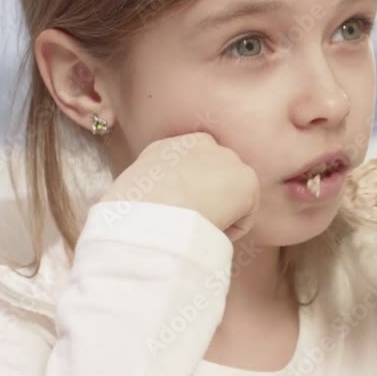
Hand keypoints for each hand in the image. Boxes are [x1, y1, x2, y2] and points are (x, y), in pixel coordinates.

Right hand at [98, 132, 259, 240]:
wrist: (151, 216)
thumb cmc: (129, 215)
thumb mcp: (132, 192)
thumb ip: (153, 189)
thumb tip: (160, 208)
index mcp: (166, 147)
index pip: (188, 169)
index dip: (187, 196)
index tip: (178, 215)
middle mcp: (199, 144)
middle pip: (214, 179)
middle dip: (209, 200)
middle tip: (191, 225)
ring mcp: (226, 158)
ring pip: (230, 198)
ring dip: (220, 215)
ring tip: (197, 228)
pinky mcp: (247, 180)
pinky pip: (244, 218)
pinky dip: (231, 231)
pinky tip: (209, 229)